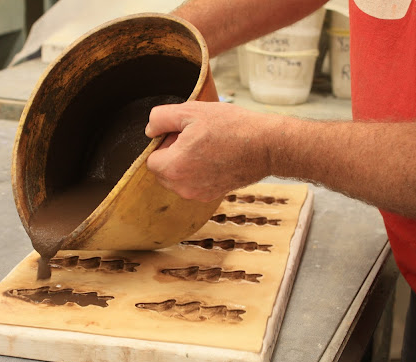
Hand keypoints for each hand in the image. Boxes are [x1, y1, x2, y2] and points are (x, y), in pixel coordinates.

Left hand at [145, 101, 274, 201]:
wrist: (265, 146)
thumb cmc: (231, 127)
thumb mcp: (190, 111)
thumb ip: (160, 119)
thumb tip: (150, 130)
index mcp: (172, 168)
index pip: (151, 159)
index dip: (164, 143)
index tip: (182, 134)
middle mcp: (182, 187)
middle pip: (163, 171)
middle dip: (172, 155)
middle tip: (195, 139)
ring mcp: (198, 195)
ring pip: (178, 179)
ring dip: (185, 164)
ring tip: (207, 147)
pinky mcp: (211, 196)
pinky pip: (194, 184)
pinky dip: (199, 172)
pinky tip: (216, 157)